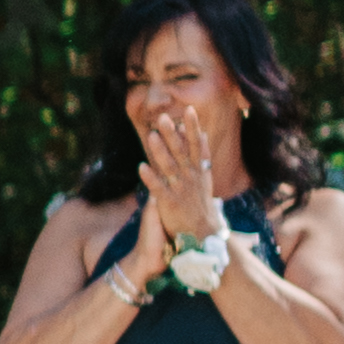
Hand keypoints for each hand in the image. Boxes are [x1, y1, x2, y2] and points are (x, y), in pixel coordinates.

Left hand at [142, 99, 220, 245]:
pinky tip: (141, 167)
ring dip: (160, 150)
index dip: (193, 127)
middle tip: (163, 117)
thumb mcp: (203, 177)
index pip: (197, 145)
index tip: (189, 110)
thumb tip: (200, 133)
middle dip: (172, 134)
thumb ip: (198, 156)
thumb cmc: (200, 203)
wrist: (203, 234)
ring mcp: (181, 189)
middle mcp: (192, 177)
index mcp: (200, 170)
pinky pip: (158, 188)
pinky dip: (150, 178)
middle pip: (181, 151)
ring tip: (151, 135)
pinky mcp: (170, 203)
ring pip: (170, 166)